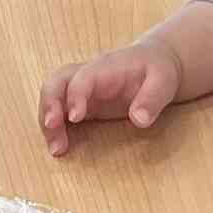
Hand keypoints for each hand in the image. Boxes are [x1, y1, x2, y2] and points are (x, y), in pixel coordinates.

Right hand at [39, 38, 185, 156]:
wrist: (154, 63)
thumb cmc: (158, 71)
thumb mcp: (164, 82)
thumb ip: (152, 100)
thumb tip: (138, 120)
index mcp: (106, 67)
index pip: (83, 77)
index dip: (75, 95)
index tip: (75, 118)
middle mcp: (87, 74)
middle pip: (56, 82)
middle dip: (49, 104)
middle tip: (51, 128)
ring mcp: (81, 88)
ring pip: (52, 97)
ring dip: (48, 121)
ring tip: (56, 149)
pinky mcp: (80, 102)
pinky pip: (59, 111)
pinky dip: (54, 129)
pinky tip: (59, 147)